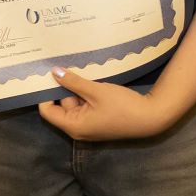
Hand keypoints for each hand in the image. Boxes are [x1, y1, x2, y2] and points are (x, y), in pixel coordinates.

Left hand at [38, 68, 172, 140]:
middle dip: (64, 88)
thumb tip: (54, 72)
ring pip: (75, 104)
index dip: (45, 94)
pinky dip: (87, 95)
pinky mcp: (98, 122)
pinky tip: (92, 80)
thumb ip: (73, 82)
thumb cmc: (122, 106)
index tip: (47, 75)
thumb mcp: (95, 91)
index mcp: (73, 126)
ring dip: (78, 89)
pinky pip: (86, 107)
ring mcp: (89, 126)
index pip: (47, 111)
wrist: (150, 117)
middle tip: (65, 66)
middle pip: (62, 107)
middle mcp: (78, 129)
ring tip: (81, 70)